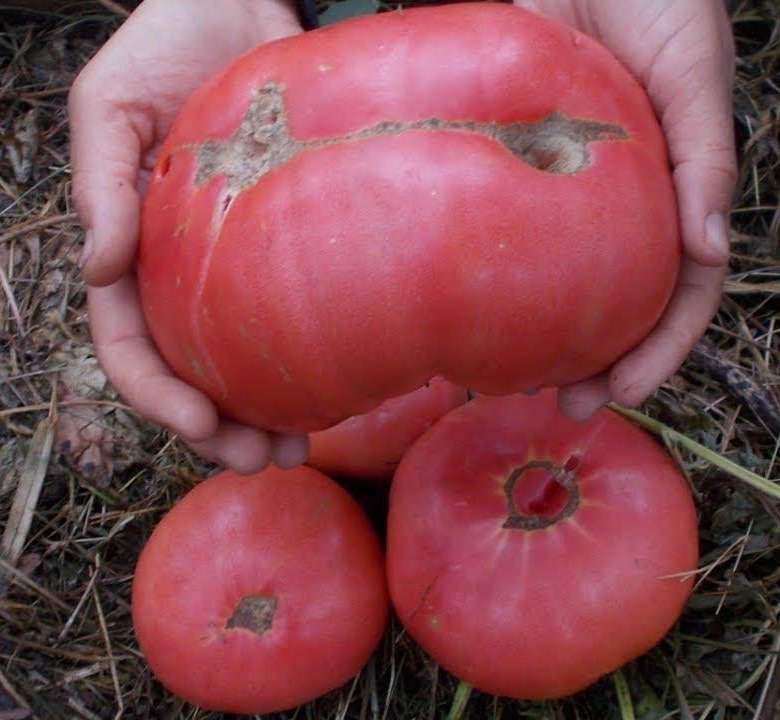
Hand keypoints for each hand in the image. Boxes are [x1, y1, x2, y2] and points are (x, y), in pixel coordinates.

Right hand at [69, 0, 307, 472]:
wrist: (242, 5)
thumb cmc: (169, 46)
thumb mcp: (109, 104)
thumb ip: (100, 184)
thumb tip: (95, 272)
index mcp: (136, 248)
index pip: (131, 343)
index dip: (159, 395)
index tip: (203, 428)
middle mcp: (188, 269)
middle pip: (195, 370)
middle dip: (222, 426)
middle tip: (264, 460)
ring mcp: (243, 260)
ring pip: (250, 357)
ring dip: (271, 411)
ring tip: (303, 449)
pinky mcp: (297, 240)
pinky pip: (303, 308)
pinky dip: (318, 355)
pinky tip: (345, 387)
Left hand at [515, 0, 736, 418]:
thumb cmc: (659, 4)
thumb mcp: (694, 76)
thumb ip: (705, 160)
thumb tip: (710, 252)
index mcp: (669, 201)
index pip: (675, 296)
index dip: (656, 352)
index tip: (619, 394)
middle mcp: (617, 211)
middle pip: (613, 307)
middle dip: (596, 366)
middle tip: (560, 407)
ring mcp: (565, 199)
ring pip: (556, 284)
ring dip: (539, 339)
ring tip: (507, 383)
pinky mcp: (512, 171)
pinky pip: (502, 233)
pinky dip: (491, 278)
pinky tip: (465, 312)